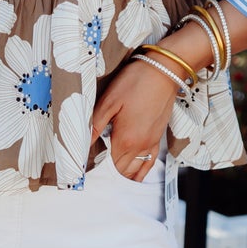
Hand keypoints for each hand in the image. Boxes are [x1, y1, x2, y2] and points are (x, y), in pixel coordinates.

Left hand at [91, 55, 176, 178]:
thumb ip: (95, 126)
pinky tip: (135, 176)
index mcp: (125, 138)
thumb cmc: (135, 82)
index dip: (97, 169)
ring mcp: (151, 143)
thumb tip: (82, 144)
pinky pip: (150, 162)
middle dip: (108, 172)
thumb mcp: (109, 101)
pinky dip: (141, 172)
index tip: (86, 169)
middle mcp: (140, 145)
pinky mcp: (158, 137)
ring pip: (135, 169)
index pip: (108, 165)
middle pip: (121, 170)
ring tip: (110, 175)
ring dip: (123, 173)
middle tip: (94, 170)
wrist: (164, 71)